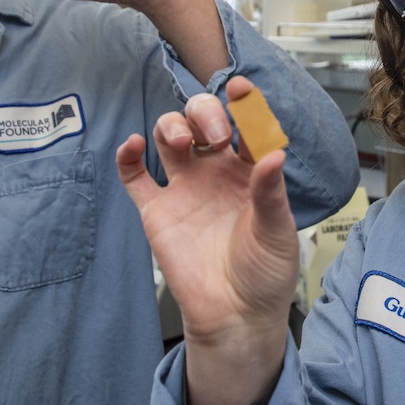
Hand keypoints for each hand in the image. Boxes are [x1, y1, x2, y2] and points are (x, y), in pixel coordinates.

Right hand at [116, 76, 296, 404]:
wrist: (235, 315)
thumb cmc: (265, 274)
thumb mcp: (277, 232)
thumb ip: (271, 192)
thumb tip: (275, 153)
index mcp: (250, 171)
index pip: (244, 125)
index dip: (241, 103)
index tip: (238, 89)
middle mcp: (216, 172)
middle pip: (201, 121)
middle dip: (204, 115)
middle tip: (215, 136)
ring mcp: (185, 188)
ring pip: (168, 137)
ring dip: (171, 125)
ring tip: (179, 140)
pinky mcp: (157, 210)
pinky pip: (135, 176)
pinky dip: (127, 157)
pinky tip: (131, 146)